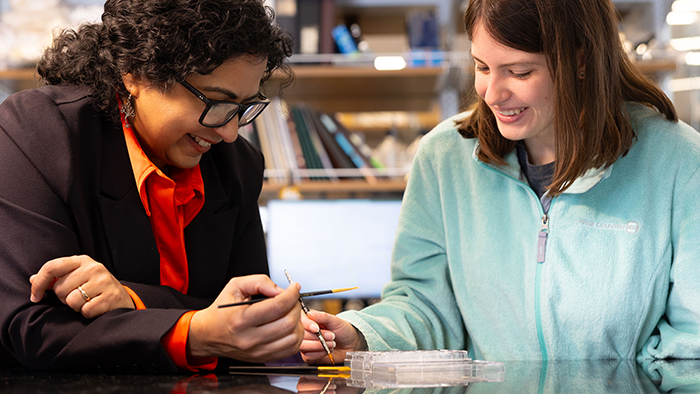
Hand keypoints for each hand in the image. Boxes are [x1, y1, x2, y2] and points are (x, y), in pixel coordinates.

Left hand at [29, 255, 134, 318]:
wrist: (121, 299)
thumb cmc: (94, 288)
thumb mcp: (77, 277)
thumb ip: (56, 277)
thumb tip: (32, 279)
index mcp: (82, 260)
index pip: (52, 267)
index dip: (38, 283)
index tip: (35, 297)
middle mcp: (94, 268)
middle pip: (60, 288)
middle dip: (64, 298)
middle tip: (77, 297)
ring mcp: (104, 281)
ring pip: (72, 301)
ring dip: (76, 307)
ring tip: (87, 302)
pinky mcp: (110, 296)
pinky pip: (85, 310)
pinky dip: (87, 313)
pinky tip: (96, 307)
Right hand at [187, 275, 303, 362]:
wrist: (208, 334)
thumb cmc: (221, 311)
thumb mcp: (235, 286)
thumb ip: (259, 282)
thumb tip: (280, 289)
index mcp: (241, 319)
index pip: (277, 307)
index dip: (291, 294)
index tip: (294, 288)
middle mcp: (249, 338)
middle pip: (288, 323)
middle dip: (296, 306)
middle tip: (292, 299)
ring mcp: (257, 351)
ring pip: (292, 338)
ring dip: (298, 323)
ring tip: (290, 313)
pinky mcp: (262, 358)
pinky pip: (290, 350)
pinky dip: (295, 336)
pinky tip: (288, 326)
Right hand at [299, 310, 362, 364]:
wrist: (350, 344)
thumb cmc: (342, 330)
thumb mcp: (335, 320)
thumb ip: (323, 316)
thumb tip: (310, 313)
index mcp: (309, 320)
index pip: (300, 320)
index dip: (307, 325)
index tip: (317, 328)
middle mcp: (305, 332)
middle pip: (300, 335)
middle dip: (317, 337)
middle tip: (331, 336)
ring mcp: (306, 344)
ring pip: (303, 346)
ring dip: (319, 346)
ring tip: (332, 343)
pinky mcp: (309, 356)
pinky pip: (308, 356)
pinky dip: (319, 354)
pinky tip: (327, 350)